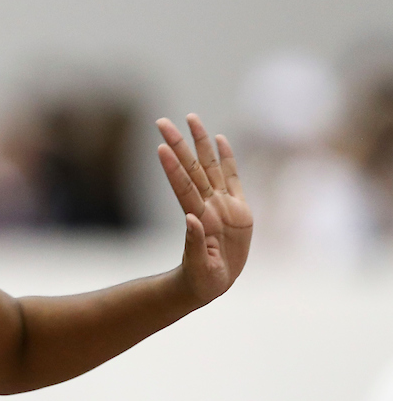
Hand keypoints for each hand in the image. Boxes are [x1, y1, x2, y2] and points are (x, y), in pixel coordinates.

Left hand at [156, 114, 252, 305]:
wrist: (214, 282)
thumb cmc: (202, 279)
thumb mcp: (200, 267)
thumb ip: (194, 244)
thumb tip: (191, 219)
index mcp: (198, 218)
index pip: (183, 187)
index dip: (173, 168)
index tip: (161, 148)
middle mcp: (207, 205)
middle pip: (192, 168)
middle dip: (178, 143)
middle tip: (161, 120)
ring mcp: (222, 204)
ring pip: (210, 166)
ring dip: (200, 142)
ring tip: (191, 118)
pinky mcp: (239, 209)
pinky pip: (233, 178)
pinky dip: (227, 158)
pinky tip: (219, 139)